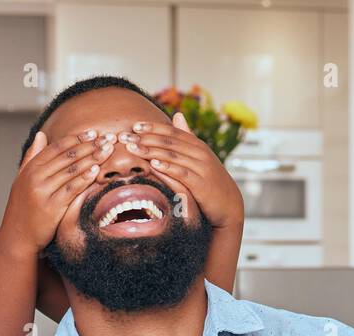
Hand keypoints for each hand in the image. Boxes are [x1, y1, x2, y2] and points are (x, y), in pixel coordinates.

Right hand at [0, 129, 112, 252]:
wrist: (17, 236)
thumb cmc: (23, 208)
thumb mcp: (23, 179)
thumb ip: (32, 156)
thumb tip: (41, 134)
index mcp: (30, 168)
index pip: (57, 147)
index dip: (77, 139)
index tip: (93, 133)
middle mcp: (35, 177)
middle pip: (67, 156)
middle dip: (89, 146)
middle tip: (107, 139)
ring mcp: (43, 191)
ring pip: (72, 170)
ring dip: (92, 159)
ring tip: (107, 151)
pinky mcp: (52, 207)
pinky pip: (72, 189)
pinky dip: (85, 179)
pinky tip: (97, 171)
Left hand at [119, 113, 244, 229]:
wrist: (228, 203)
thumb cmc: (210, 180)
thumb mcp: (199, 156)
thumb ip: (187, 137)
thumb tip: (177, 115)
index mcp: (197, 145)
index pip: (171, 132)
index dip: (152, 128)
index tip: (134, 126)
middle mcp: (199, 152)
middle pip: (169, 142)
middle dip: (145, 138)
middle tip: (124, 136)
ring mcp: (201, 167)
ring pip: (173, 155)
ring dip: (151, 151)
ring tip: (133, 149)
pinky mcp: (201, 184)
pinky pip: (182, 173)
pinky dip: (168, 168)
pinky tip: (154, 165)